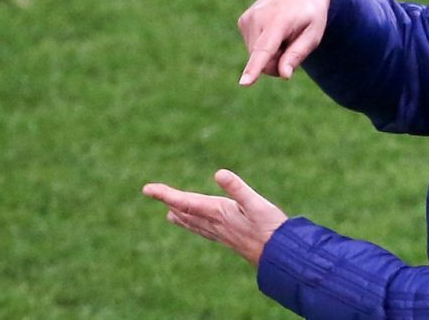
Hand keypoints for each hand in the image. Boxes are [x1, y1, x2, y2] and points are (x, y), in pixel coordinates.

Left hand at [141, 169, 289, 266]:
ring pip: (194, 224)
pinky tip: (200, 227)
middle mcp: (215, 224)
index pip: (185, 202)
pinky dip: (195, 225)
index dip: (166, 194)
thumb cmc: (270, 228)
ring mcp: (221, 233)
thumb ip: (238, 188)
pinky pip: (205, 230)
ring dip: (180, 216)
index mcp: (218, 212)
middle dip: (169, 201)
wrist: (280, 256)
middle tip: (153, 192)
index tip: (147, 189)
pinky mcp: (229, 238)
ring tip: (169, 212)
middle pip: (185, 212)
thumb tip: (219, 173)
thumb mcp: (256, 203)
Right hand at [237, 0, 330, 85]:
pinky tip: (274, 30)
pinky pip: (253, 49)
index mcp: (278, 21)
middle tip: (293, 41)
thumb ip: (297, 54)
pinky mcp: (242, 21)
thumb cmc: (310, 14)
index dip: (254, 68)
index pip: (264, 50)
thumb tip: (283, 75)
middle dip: (280, 62)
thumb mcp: (313, 34)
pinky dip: (265, 46)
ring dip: (273, 53)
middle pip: (265, 62)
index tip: (244, 83)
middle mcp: (258, 17)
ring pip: (257, 57)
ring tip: (284, 33)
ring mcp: (247, 18)